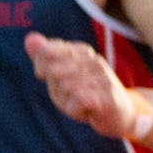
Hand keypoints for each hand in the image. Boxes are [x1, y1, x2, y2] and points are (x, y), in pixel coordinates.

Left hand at [26, 33, 142, 137]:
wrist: (122, 114)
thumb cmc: (87, 92)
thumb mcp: (62, 74)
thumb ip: (45, 56)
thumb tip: (30, 38)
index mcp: (82, 51)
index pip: (47, 51)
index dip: (41, 65)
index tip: (46, 74)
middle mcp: (94, 61)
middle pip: (53, 70)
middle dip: (55, 86)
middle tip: (68, 93)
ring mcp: (103, 79)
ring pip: (65, 87)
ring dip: (66, 101)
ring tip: (78, 103)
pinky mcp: (109, 98)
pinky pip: (79, 101)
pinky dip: (75, 110)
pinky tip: (84, 111)